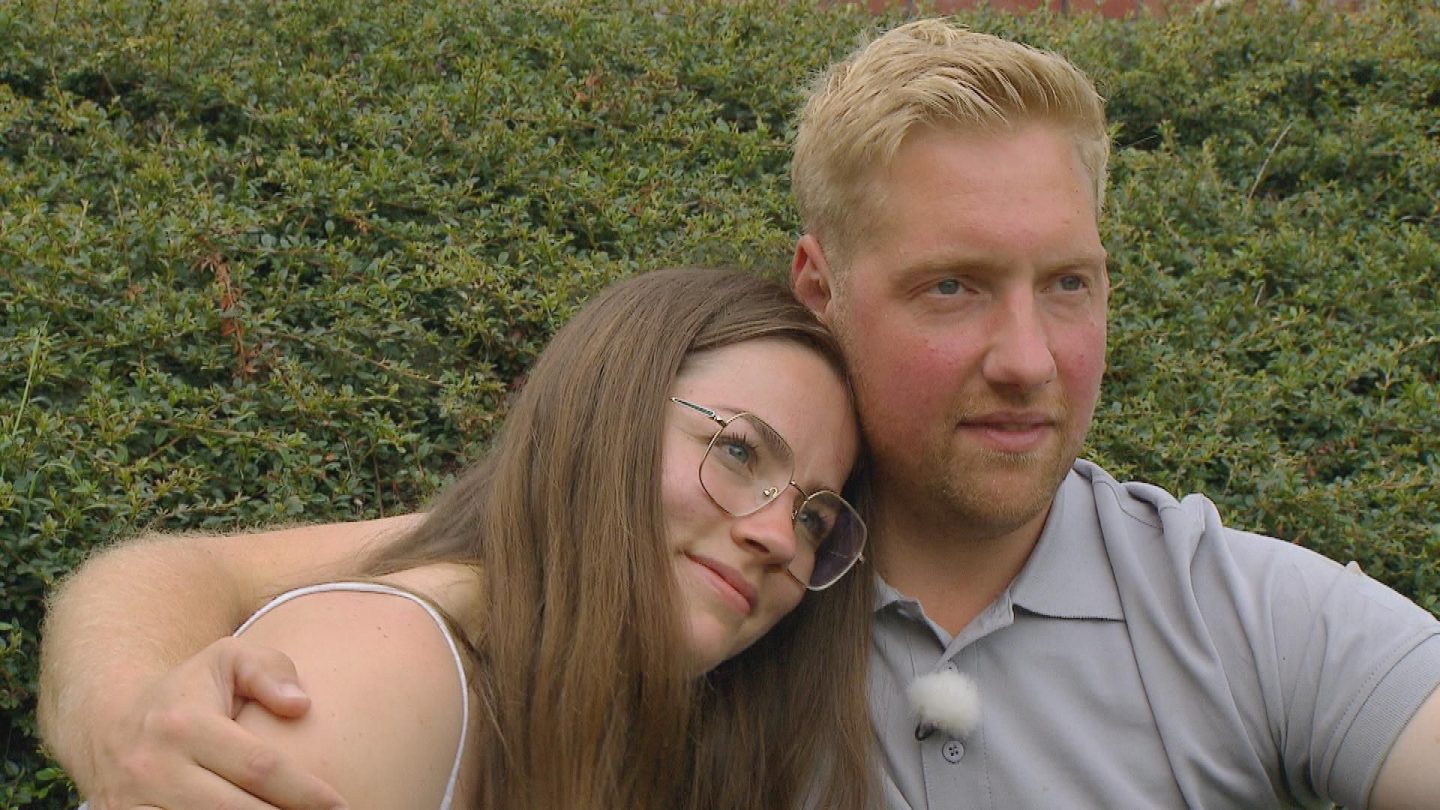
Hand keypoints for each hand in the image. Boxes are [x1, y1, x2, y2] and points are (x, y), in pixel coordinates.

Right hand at [81, 637, 346, 808]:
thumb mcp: (226, 660)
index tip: (340, 804)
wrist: (107, 723)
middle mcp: (155, 770)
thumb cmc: (188, 692)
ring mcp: (134, 805)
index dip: (305, 791)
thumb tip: (301, 705)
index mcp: (186, 726)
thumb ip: (269, 671)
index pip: (259, 767)